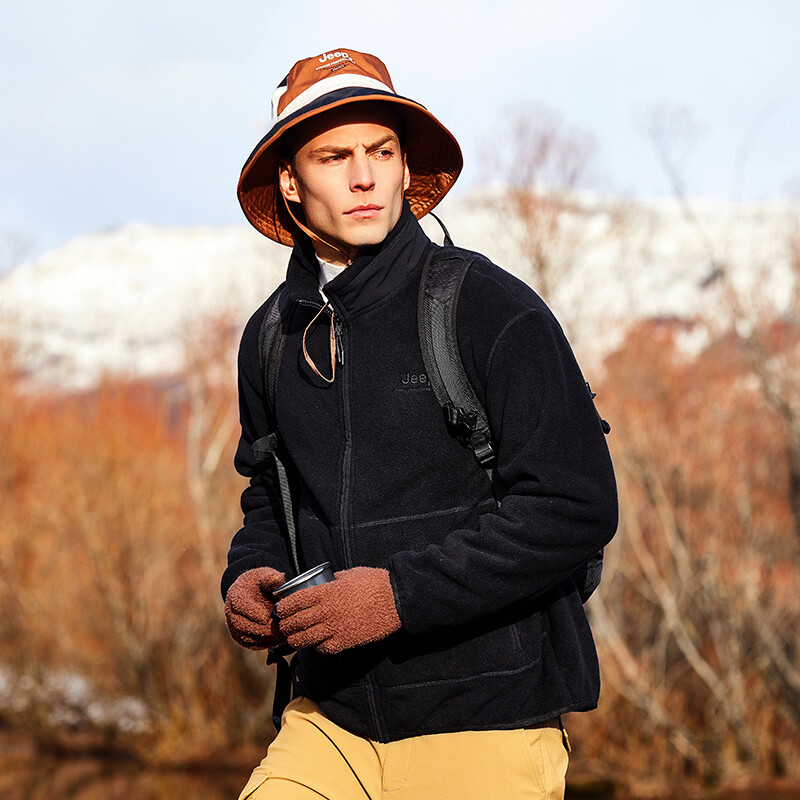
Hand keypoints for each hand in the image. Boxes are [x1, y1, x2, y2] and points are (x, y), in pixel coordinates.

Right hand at [224, 567, 285, 649]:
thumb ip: (271, 577)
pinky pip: (252, 644)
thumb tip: (277, 580)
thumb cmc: (261, 582)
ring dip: (265, 638)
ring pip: (247, 637)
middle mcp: (231, 612)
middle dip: (262, 628)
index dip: (253, 613)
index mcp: (236, 594)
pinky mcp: (242, 636)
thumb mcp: (266, 575)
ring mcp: (234, 626)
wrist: (254, 592)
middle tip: (279, 628)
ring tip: (283, 634)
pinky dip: (266, 644)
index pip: (240, 606)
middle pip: (242, 625)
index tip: (267, 617)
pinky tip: (280, 639)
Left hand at [276, 567, 400, 654]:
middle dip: (285, 625)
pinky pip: (323, 648)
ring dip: (296, 639)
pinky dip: (316, 646)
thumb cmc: (375, 583)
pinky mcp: (345, 642)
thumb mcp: (350, 574)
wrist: (396, 601)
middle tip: (283, 625)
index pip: (294, 602)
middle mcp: (326, 611)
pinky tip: (316, 643)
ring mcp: (335, 628)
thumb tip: (325, 581)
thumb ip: (334, 580)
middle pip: (295, 622)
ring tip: (293, 638)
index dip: (284, 607)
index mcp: (326, 592)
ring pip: (305, 639)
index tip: (282, 609)